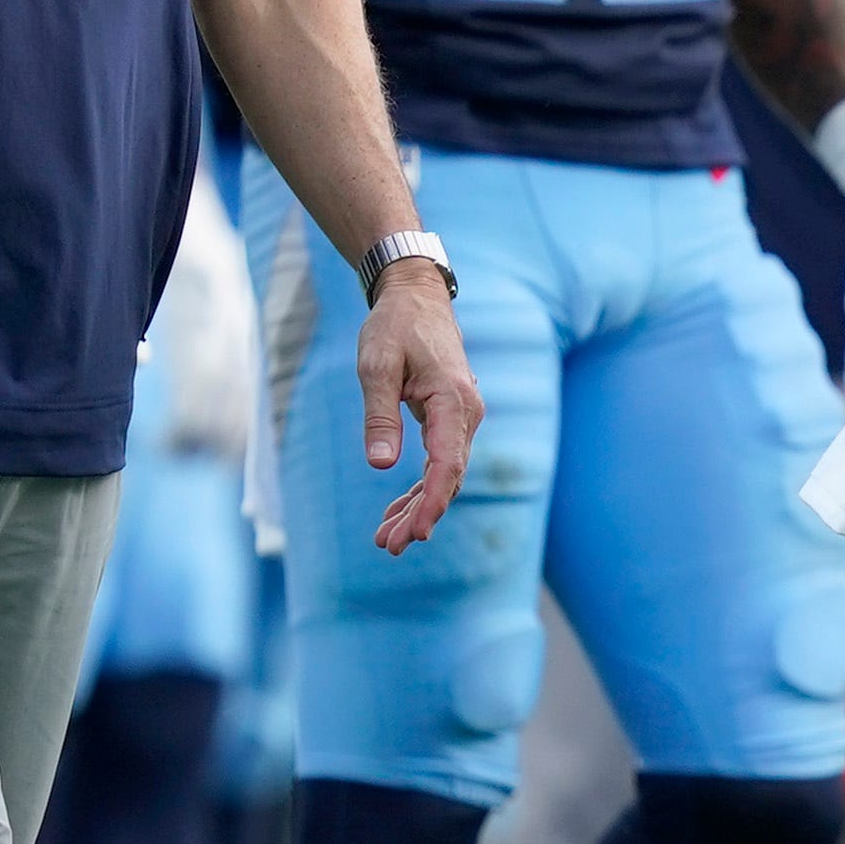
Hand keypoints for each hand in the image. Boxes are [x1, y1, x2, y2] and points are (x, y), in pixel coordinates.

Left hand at [356, 261, 482, 551]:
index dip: (432, 502)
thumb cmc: (395, 326)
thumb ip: (380, 415)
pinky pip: (439, 462)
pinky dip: (419, 488)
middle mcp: (467, 414)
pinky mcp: (449, 420)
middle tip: (389, 547)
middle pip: (449, 478)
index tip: (415, 533)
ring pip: (444, 475)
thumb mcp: (377, 366)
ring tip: (387, 539)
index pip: (448, 464)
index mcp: (454, 401)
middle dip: (420, 516)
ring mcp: (461, 419)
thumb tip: (382, 465)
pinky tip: (396, 510)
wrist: (415, 297)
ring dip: (418, 507)